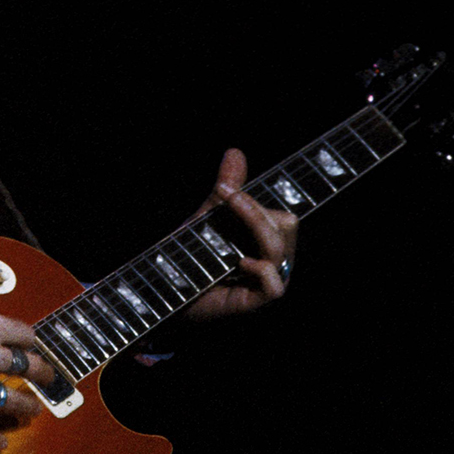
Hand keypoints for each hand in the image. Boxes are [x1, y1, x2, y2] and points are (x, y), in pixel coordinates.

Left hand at [185, 148, 297, 320]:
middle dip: (253, 209)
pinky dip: (260, 269)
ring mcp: (269, 281)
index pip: (282, 215)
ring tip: (227, 215)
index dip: (258, 202)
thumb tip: (235, 151)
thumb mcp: (207, 217)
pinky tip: (240, 262)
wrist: (166, 289)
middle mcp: (276, 260)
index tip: (227, 191)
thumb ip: (226, 189)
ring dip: (253, 224)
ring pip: (279, 246)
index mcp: (269, 239)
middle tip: (224, 200)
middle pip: (287, 224)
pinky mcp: (257, 301)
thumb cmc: (191, 254)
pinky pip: (275, 284)